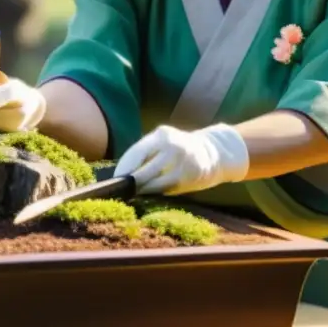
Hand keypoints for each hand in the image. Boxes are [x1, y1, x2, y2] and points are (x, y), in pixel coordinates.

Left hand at [113, 124, 249, 194]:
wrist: (211, 152)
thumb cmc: (176, 149)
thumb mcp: (162, 143)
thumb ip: (145, 153)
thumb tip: (121, 174)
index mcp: (162, 134)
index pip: (137, 152)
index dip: (124, 167)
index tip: (116, 178)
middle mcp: (173, 146)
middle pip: (144, 170)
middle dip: (131, 182)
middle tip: (122, 189)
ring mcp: (183, 163)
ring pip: (154, 183)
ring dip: (142, 190)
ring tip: (134, 191)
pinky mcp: (190, 177)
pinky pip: (166, 189)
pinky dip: (155, 191)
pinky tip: (149, 192)